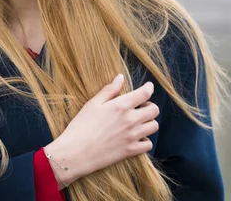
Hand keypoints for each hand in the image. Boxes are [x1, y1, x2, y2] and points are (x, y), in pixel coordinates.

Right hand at [44, 74, 159, 187]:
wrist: (75, 152)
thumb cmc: (81, 126)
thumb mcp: (93, 104)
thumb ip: (109, 90)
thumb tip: (121, 77)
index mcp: (121, 105)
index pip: (145, 93)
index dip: (149, 88)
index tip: (148, 86)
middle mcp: (130, 120)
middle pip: (154, 110)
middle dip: (150, 105)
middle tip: (141, 106)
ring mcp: (132, 136)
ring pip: (154, 126)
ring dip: (149, 122)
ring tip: (139, 122)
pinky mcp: (131, 151)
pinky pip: (148, 144)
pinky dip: (145, 140)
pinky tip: (136, 137)